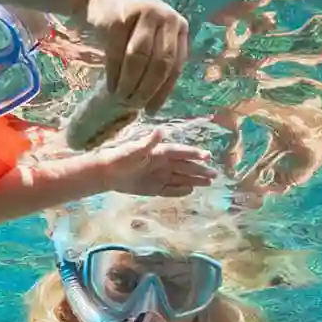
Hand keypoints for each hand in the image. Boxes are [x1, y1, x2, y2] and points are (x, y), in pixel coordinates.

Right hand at [82, 0, 188, 112]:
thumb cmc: (129, 23)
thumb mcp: (152, 36)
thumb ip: (159, 59)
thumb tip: (156, 102)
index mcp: (179, 26)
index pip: (176, 65)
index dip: (164, 91)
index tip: (151, 111)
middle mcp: (166, 17)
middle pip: (160, 64)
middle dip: (146, 90)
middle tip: (134, 106)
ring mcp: (144, 15)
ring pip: (139, 60)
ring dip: (129, 85)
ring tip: (121, 98)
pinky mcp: (120, 18)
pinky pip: (117, 54)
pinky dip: (114, 76)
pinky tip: (111, 88)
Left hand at [99, 126, 216, 196]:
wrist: (107, 173)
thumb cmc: (121, 158)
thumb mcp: (135, 149)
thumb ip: (150, 142)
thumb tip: (161, 130)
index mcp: (160, 152)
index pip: (181, 153)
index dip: (194, 154)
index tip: (208, 156)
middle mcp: (162, 164)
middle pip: (185, 167)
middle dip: (199, 170)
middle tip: (214, 174)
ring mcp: (159, 176)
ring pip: (181, 178)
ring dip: (194, 180)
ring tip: (208, 183)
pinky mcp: (153, 188)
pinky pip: (170, 190)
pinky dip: (180, 190)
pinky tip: (191, 191)